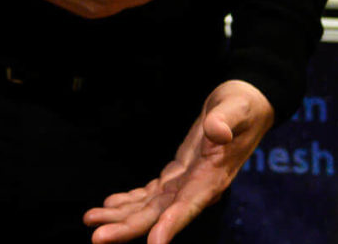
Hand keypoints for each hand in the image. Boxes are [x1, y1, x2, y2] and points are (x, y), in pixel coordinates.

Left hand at [84, 80, 275, 243]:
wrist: (246, 106)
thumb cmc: (242, 106)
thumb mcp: (235, 107)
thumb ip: (226, 120)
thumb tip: (217, 131)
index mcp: (213, 175)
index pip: (191, 204)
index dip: (172, 224)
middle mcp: (198, 187)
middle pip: (161, 214)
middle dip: (130, 227)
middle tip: (97, 238)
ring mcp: (186, 182)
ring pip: (151, 207)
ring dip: (122, 217)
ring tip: (91, 221)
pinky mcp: (178, 173)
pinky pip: (151, 194)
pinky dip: (130, 201)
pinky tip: (109, 207)